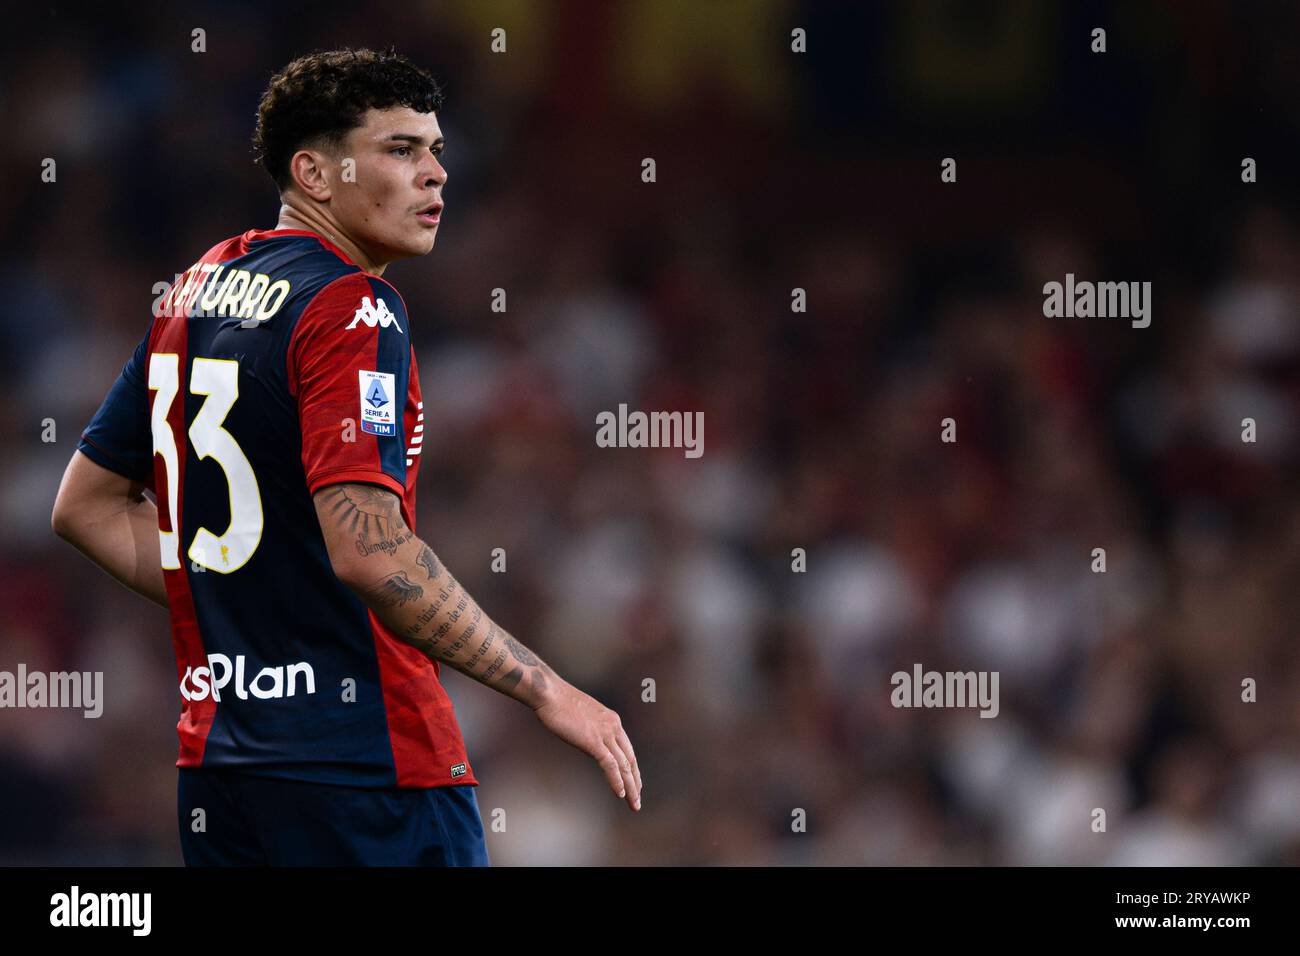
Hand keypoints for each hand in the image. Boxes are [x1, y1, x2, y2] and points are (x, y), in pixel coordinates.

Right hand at [532, 678, 641, 810]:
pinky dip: (616, 781)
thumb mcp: (582, 716)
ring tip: (634, 804)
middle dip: (635, 782)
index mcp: (612, 720)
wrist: (550, 693)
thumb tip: (590, 741)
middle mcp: (614, 726)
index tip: (635, 783)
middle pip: (630, 760)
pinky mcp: (594, 741)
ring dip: (630, 787)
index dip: (633, 769)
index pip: (628, 750)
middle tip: (637, 801)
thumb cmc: (559, 703)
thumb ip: (591, 729)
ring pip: (624, 765)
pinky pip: (610, 765)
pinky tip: (620, 793)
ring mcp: (605, 733)